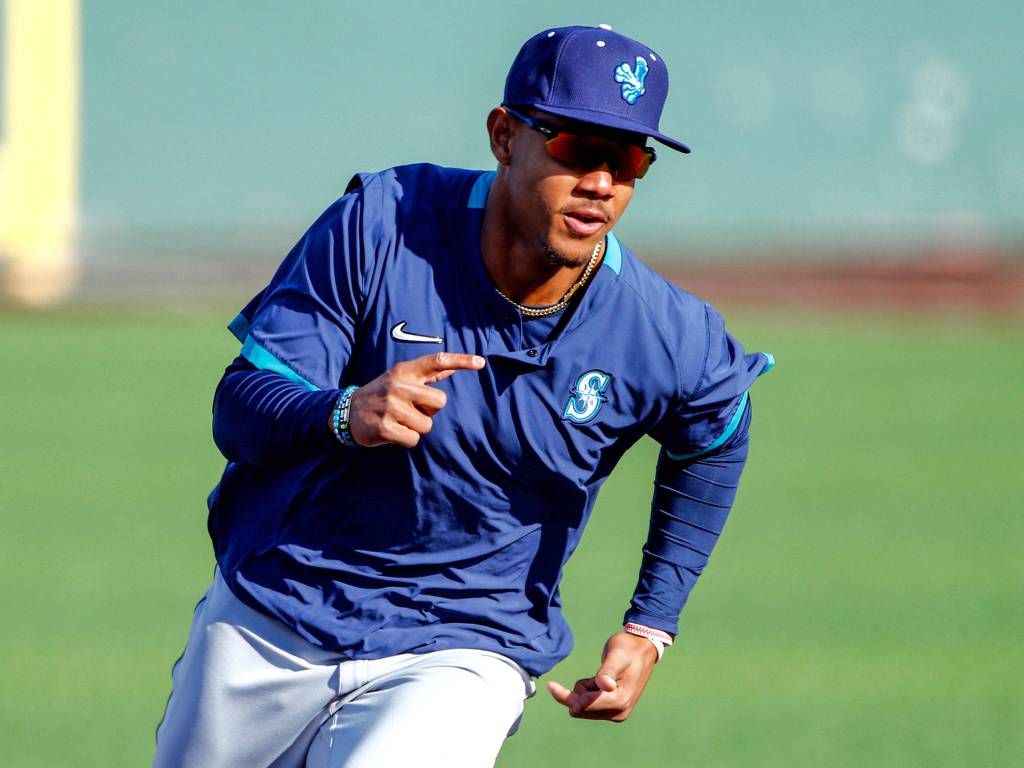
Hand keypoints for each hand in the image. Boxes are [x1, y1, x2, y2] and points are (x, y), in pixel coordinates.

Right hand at [348, 352, 484, 446]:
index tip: (481, 362)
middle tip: (411, 409)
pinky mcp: (385, 427)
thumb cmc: (382, 395)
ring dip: (417, 427)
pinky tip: (393, 432)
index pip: (437, 361)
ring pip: (428, 425)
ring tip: (399, 420)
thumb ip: (426, 374)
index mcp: (404, 371)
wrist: (347, 413)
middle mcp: (398, 385)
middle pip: (440, 401)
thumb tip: (450, 366)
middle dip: (430, 410)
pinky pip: (414, 439)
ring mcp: (390, 406)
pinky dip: (407, 439)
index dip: (461, 361)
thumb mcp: (399, 378)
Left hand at [547, 632, 657, 721]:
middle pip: (581, 710)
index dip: (565, 696)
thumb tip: (604, 687)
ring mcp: (617, 713)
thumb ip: (607, 671)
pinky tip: (600, 681)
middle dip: (578, 693)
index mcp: (619, 701)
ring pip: (583, 708)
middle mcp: (619, 712)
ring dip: (585, 691)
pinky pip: (590, 705)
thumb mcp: (616, 655)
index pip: (583, 705)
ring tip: (600, 675)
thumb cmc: (628, 648)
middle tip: (589, 675)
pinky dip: (589, 692)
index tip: (550, 685)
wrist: (643, 649)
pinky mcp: (614, 710)